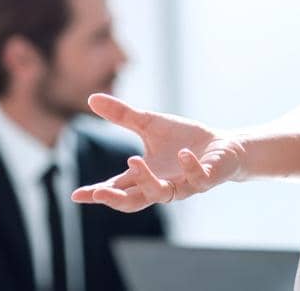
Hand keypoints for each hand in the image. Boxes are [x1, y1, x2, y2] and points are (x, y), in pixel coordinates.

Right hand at [69, 93, 243, 211]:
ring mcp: (183, 185)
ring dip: (146, 180)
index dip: (97, 193)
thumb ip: (121, 115)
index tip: (76, 195)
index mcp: (145, 175)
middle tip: (98, 192)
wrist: (222, 146)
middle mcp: (161, 185)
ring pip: (162, 194)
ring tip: (132, 160)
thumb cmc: (183, 139)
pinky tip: (183, 154)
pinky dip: (189, 167)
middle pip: (134, 201)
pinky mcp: (206, 179)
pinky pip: (197, 179)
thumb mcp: (148, 123)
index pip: (117, 188)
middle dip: (116, 199)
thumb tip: (91, 98)